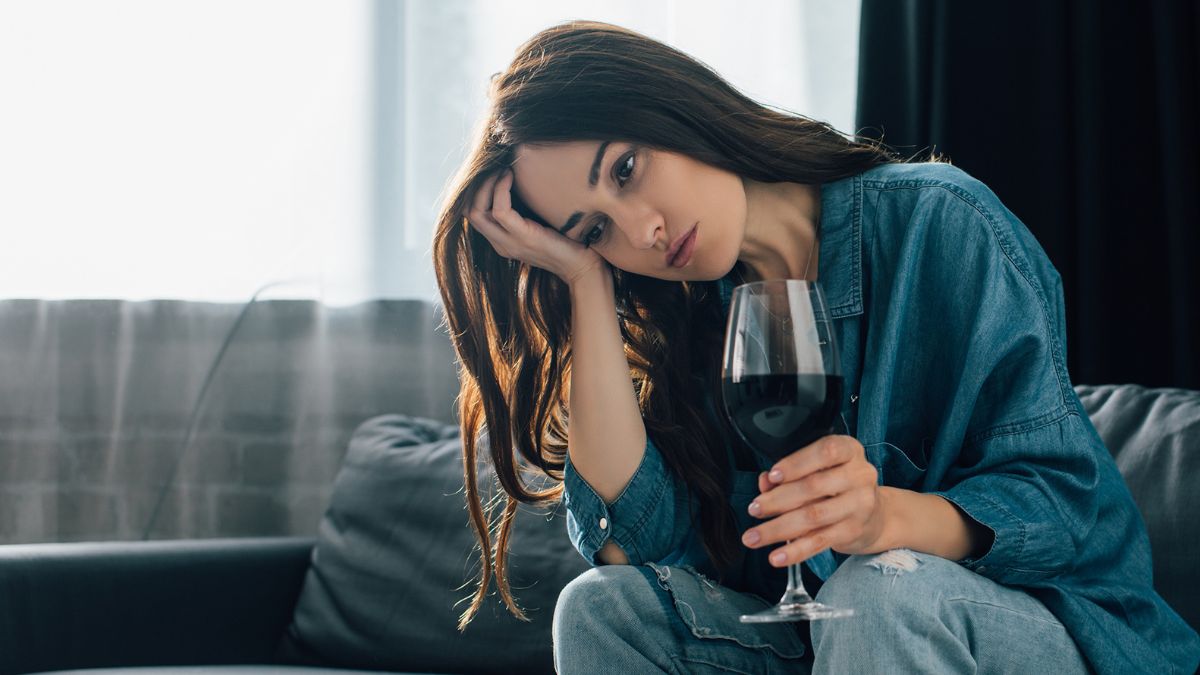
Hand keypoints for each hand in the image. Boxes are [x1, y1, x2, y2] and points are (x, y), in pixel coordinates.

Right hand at [465, 168, 604, 284]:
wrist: (582, 265)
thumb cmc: (566, 241)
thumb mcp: (538, 223)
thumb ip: (525, 211)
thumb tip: (520, 179)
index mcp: (502, 241)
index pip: (473, 214)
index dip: (476, 190)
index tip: (492, 172)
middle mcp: (501, 244)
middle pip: (469, 213)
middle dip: (477, 186)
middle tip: (494, 167)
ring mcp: (510, 243)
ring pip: (477, 212)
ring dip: (486, 185)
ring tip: (502, 170)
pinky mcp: (524, 238)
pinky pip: (500, 210)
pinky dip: (501, 189)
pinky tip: (511, 176)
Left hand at [742, 435, 887, 566]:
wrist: (876, 515)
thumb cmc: (838, 485)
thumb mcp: (818, 469)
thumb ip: (790, 473)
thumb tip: (765, 481)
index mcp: (850, 450)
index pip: (826, 451)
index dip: (797, 463)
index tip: (772, 475)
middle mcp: (860, 475)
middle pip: (814, 487)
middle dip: (778, 499)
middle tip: (753, 509)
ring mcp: (860, 505)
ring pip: (813, 516)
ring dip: (778, 528)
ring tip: (753, 536)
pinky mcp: (853, 531)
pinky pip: (820, 541)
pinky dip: (795, 551)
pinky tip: (776, 557)